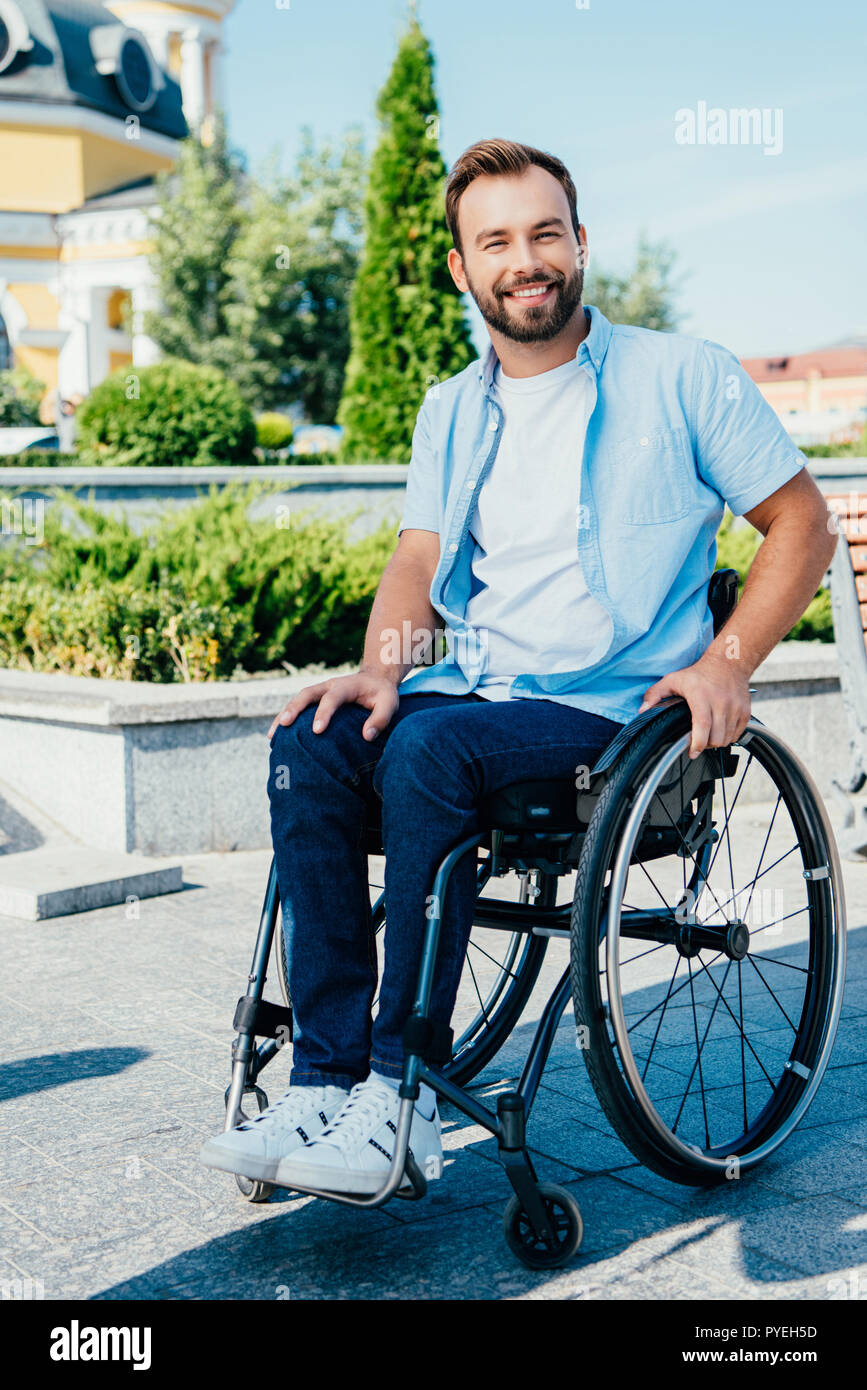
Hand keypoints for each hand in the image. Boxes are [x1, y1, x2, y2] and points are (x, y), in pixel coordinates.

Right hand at [266, 670, 399, 742]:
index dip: (323, 713)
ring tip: (272, 736)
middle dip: (293, 709)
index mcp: (345, 686)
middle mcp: (328, 686)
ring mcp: (319, 691)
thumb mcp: (389, 703)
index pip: (331, 698)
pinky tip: (276, 736)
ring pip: (297, 700)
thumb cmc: (382, 694)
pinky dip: (286, 719)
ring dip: (284, 716)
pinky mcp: (315, 700)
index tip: (317, 730)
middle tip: (284, 726)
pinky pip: (297, 707)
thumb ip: (380, 719)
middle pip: (306, 694)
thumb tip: (367, 736)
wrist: (375, 679)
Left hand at [638, 652, 751, 758]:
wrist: (729, 662)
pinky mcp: (746, 711)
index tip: (692, 752)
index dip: (697, 743)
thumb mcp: (672, 679)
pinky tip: (719, 731)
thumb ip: (655, 694)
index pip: (702, 725)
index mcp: (701, 696)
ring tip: (707, 736)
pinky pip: (738, 734)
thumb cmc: (699, 673)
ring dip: (716, 742)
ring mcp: (735, 707)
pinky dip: (728, 737)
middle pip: (715, 737)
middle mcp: (721, 702)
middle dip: (705, 745)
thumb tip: (642, 711)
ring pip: (727, 738)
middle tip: (697, 741)